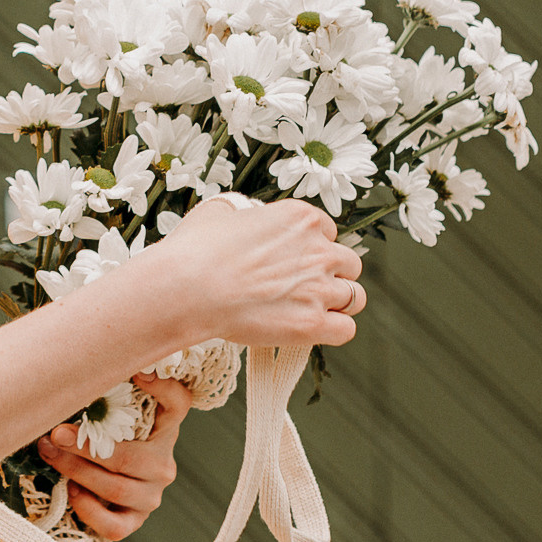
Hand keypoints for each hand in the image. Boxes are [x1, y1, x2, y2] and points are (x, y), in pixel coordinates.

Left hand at [38, 374, 190, 539]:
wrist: (98, 484)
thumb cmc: (99, 437)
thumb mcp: (106, 414)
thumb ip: (101, 396)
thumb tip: (74, 377)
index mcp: (162, 430)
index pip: (178, 404)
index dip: (164, 389)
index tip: (138, 373)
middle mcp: (162, 464)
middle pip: (131, 457)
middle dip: (87, 446)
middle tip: (55, 433)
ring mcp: (150, 496)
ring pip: (118, 489)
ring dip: (77, 472)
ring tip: (51, 456)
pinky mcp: (134, 522)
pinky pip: (114, 525)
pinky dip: (89, 510)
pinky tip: (72, 491)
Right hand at [150, 197, 364, 348]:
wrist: (187, 288)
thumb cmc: (195, 250)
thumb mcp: (219, 211)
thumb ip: (243, 211)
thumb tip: (242, 217)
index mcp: (301, 218)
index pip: (329, 232)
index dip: (312, 247)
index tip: (294, 259)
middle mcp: (318, 250)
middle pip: (349, 264)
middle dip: (331, 274)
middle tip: (301, 286)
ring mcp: (319, 288)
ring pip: (354, 297)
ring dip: (335, 303)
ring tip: (305, 309)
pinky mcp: (313, 323)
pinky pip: (346, 330)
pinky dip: (333, 330)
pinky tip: (311, 329)